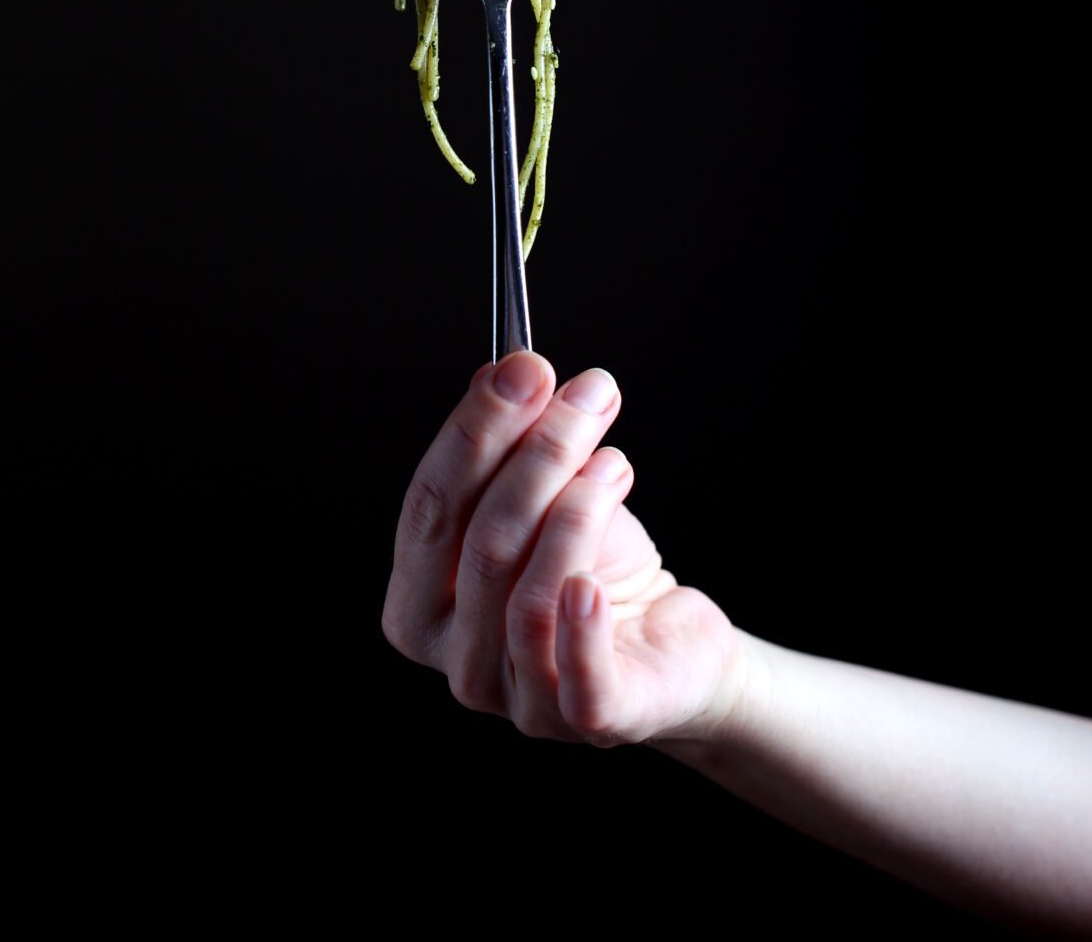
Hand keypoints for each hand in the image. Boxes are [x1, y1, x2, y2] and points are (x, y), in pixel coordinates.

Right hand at [382, 350, 738, 745]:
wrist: (671, 645)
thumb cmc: (595, 570)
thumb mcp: (548, 499)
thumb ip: (513, 445)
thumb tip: (504, 372)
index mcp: (420, 606)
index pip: (429, 509)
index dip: (473, 432)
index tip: (522, 368)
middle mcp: (456, 661)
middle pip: (481, 543)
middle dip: (537, 453)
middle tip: (587, 394)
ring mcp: (516, 700)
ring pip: (530, 591)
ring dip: (577, 505)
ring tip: (613, 458)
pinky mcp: (586, 722)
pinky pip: (577, 668)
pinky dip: (586, 611)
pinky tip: (605, 565)